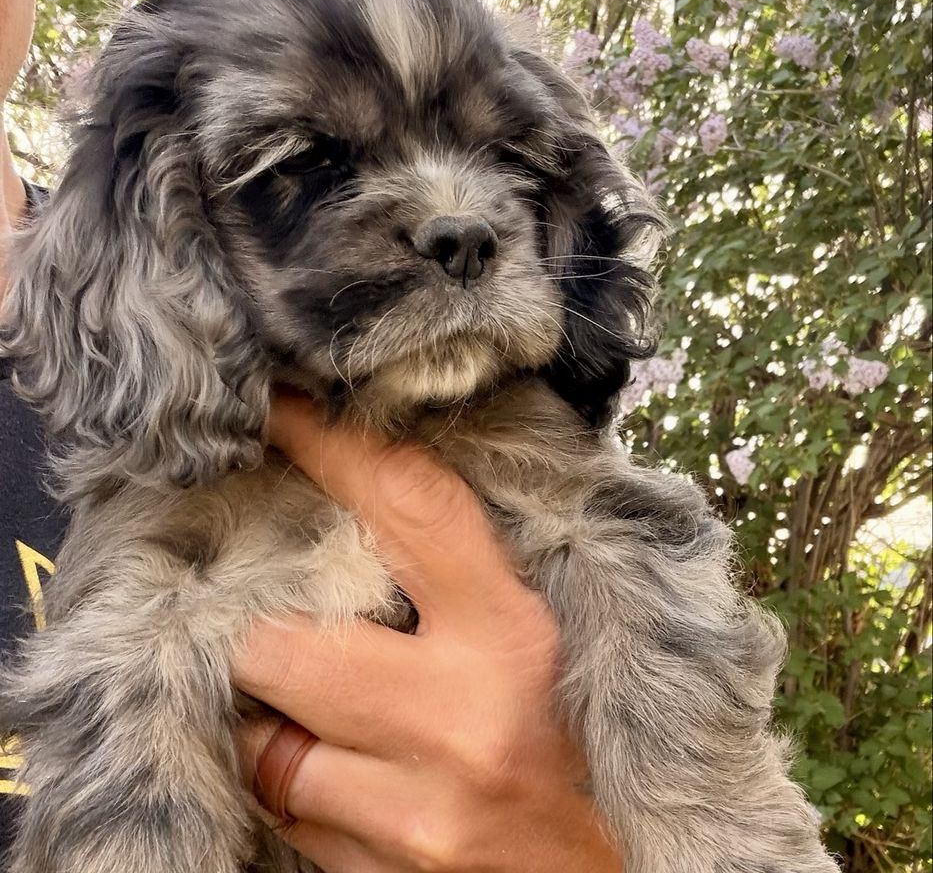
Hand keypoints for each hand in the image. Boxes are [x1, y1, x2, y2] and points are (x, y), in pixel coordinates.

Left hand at [233, 390, 623, 871]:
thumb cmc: (600, 742)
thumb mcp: (566, 634)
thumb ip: (485, 566)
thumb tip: (396, 481)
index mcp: (518, 635)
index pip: (405, 507)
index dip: (332, 447)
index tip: (282, 411)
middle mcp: (460, 719)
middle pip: (285, 641)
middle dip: (266, 630)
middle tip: (287, 615)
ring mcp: (415, 811)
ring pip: (265, 743)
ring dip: (273, 718)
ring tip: (316, 708)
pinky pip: (287, 813)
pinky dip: (297, 784)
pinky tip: (349, 771)